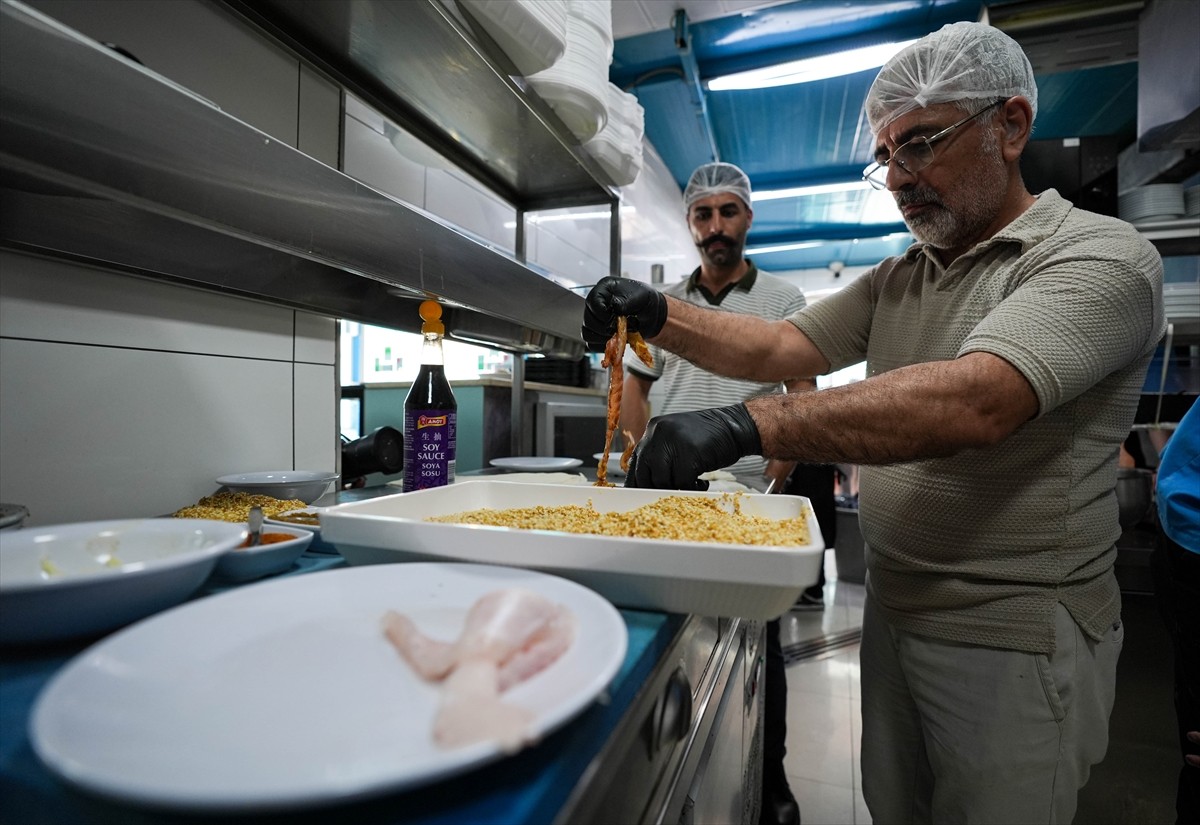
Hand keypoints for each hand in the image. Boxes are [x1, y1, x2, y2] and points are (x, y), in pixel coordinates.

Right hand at [582, 276, 667, 352]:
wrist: (653, 316)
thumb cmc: (647, 302)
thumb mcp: (642, 296)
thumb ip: (627, 301)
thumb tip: (616, 306)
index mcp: (604, 289)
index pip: (593, 301)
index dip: (601, 312)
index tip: (614, 318)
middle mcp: (597, 303)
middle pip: (588, 319)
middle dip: (604, 327)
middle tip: (618, 328)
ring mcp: (596, 319)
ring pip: (587, 333)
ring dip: (603, 338)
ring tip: (618, 335)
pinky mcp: (598, 334)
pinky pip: (592, 344)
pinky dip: (603, 346)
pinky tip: (615, 342)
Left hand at [625, 404, 761, 489]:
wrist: (736, 426)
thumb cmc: (708, 437)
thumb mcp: (677, 438)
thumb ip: (660, 453)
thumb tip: (645, 480)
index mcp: (653, 428)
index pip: (635, 460)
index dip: (636, 480)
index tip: (639, 492)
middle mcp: (659, 432)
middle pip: (644, 472)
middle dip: (654, 488)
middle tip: (666, 495)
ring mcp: (674, 442)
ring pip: (662, 479)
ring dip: (675, 489)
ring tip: (691, 484)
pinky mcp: (689, 453)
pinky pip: (682, 482)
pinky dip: (692, 488)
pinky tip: (702, 483)